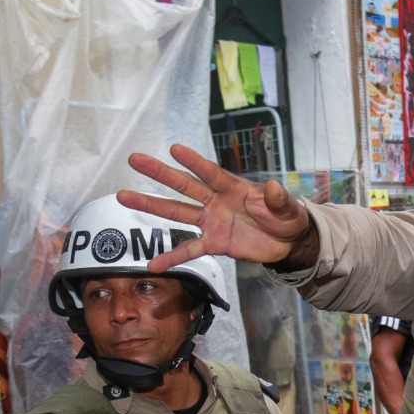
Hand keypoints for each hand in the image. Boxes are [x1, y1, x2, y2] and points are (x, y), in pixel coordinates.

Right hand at [119, 144, 313, 270]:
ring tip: (124, 196)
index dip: (193, 161)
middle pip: (183, 185)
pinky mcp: (214, 243)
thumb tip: (274, 187)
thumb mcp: (289, 208)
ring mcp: (211, 221)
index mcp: (233, 187)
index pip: (210, 172)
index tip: (174, 148)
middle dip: (159, 173)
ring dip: (151, 205)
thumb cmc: (287, 217)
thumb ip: (279, 199)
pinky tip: (153, 264)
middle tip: (135, 159)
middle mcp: (216, 201)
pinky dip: (172, 257)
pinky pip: (189, 250)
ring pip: (176, 212)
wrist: (288, 242)